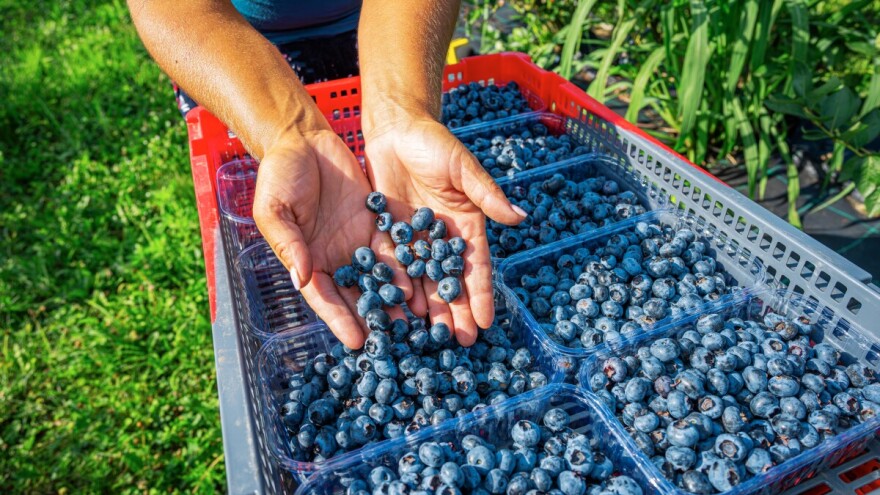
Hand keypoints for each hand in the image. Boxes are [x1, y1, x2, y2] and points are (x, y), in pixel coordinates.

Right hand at [253, 130, 412, 348]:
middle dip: (373, 318)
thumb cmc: (279, 173)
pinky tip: (422, 284)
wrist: (303, 139)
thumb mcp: (274, 208)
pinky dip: (405, 267)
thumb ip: (289, 243)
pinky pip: (392, 248)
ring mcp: (355, 242)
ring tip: (414, 322)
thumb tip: (302, 278)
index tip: (356, 341)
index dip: (339, 319)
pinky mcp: (374, 223)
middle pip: (354, 294)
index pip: (323, 297)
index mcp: (305, 260)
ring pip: (377, 277)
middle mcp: (333, 257)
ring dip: (394, 299)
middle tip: (394, 342)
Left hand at [363, 117, 525, 345]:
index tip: (486, 322)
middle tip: (458, 342)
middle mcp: (442, 238)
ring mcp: (415, 239)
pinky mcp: (389, 234)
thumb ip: (487, 194)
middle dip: (455, 311)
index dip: (482, 295)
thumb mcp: (463, 168)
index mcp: (466, 224)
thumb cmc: (435, 144)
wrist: (396, 129)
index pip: (476, 267)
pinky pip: (394, 266)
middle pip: (450, 281)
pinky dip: (397, 288)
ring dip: (428, 308)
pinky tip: (398, 310)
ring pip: (423, 280)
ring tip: (428, 336)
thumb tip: (520, 217)